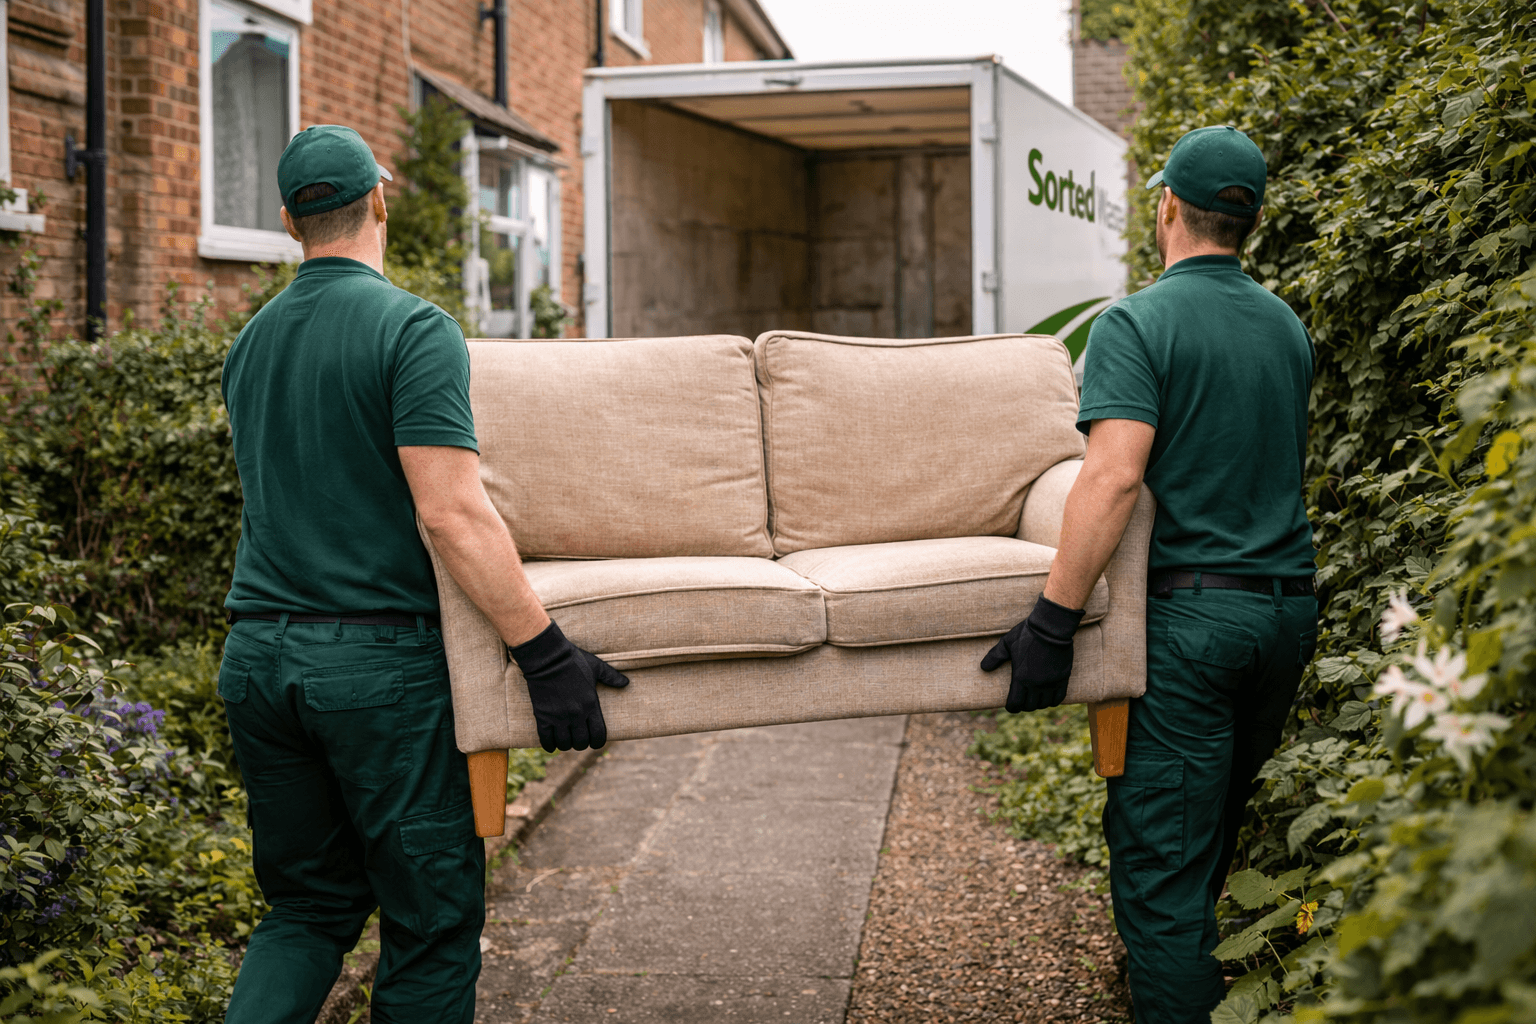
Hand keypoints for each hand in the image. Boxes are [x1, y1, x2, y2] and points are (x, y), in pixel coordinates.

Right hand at [508, 620, 629, 751]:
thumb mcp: (596, 666)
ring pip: (564, 744)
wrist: (547, 658)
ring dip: (565, 745)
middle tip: (577, 738)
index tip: (594, 741)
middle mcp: (577, 714)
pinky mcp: (543, 716)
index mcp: (591, 704)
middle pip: (581, 743)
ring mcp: (559, 716)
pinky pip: (545, 739)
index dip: (597, 742)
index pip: (599, 735)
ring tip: (564, 739)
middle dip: (580, 744)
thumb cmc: (573, 660)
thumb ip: (611, 676)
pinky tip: (550, 744)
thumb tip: (626, 682)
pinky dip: (548, 745)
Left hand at [980, 594, 1084, 712]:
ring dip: (1038, 703)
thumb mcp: (1006, 643)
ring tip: (1035, 698)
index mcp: (1021, 677)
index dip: (1012, 707)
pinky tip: (1049, 697)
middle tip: (1022, 700)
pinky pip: (1059, 698)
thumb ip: (994, 657)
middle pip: (1030, 706)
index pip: (1015, 704)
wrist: (1052, 628)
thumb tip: (983, 668)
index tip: (1011, 705)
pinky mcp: (1063, 678)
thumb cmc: (1027, 634)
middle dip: (1024, 705)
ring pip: (1044, 704)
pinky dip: (1053, 700)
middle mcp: (1036, 684)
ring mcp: (1051, 682)